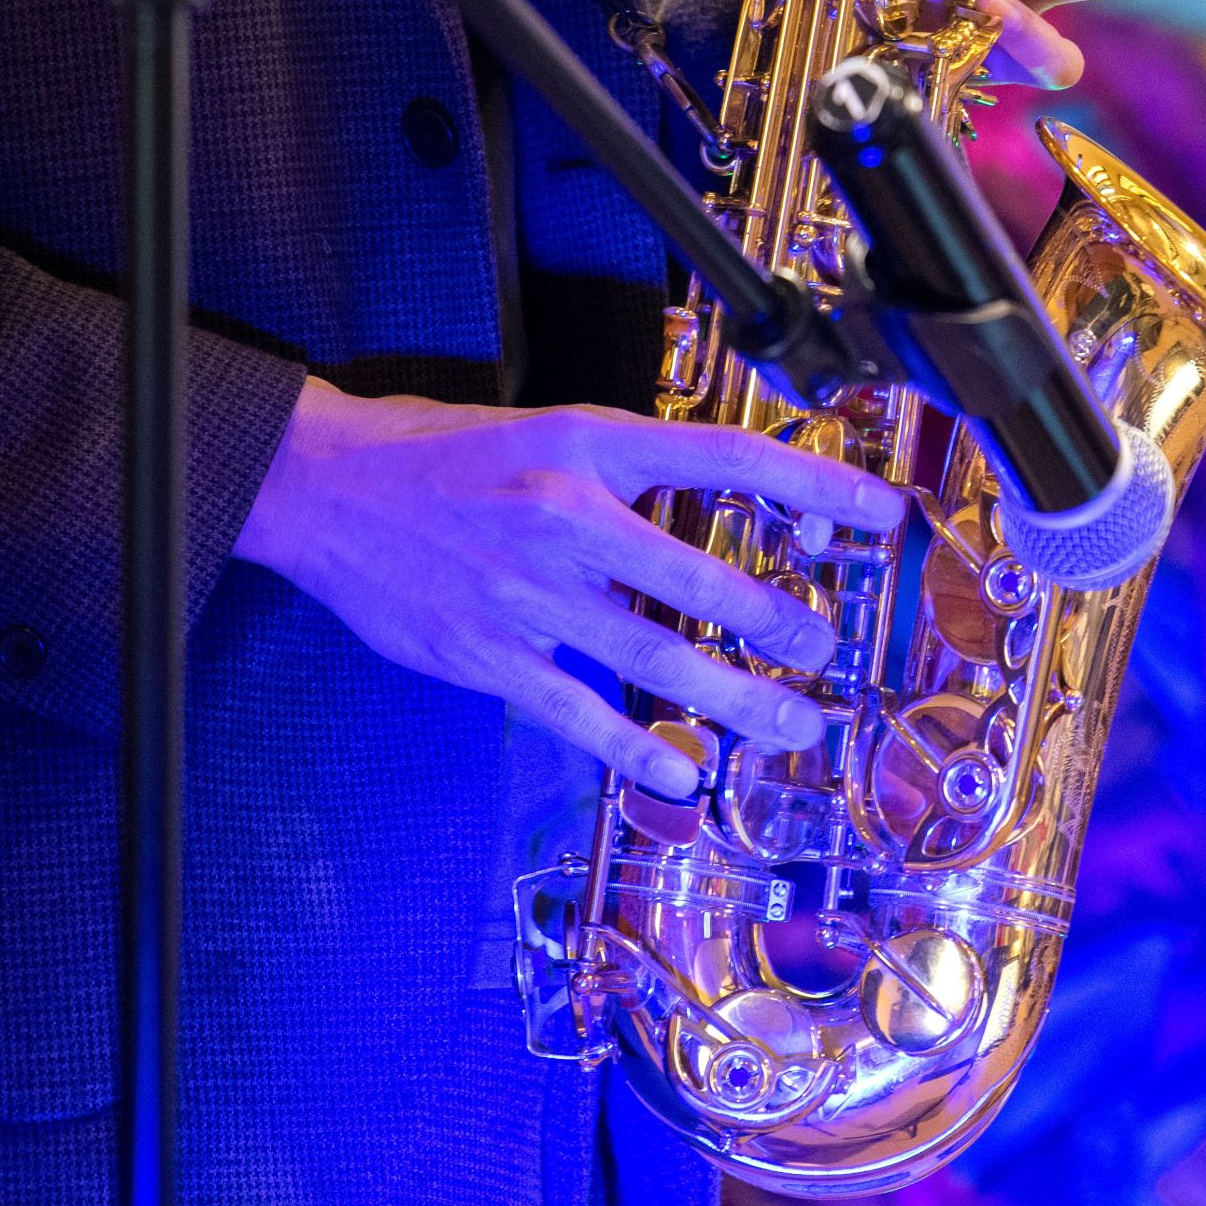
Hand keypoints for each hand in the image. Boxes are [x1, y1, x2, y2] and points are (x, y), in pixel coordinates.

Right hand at [234, 376, 910, 796]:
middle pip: (702, 578)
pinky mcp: (488, 655)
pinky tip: (685, 778)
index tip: (881, 511)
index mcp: (589, 444)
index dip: (814, 484)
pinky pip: (578, 713)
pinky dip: (637, 750)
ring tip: (795, 725)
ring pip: (653, 658)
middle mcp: (567, 515)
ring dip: (735, 700)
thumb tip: (717, 502)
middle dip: (780, 623)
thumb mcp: (547, 427)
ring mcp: (527, 593)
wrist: (324, 487)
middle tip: (830, 650)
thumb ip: (627, 470)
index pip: (728, 458)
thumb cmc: (441, 452)